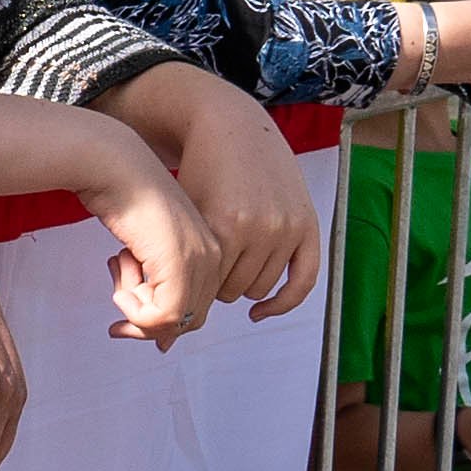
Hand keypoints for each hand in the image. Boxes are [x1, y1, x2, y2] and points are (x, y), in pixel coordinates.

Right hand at [86, 149, 209, 346]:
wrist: (112, 163)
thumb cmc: (123, 198)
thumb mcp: (147, 249)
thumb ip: (159, 286)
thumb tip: (163, 344)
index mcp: (213, 250)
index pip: (196, 310)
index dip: (156, 317)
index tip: (123, 299)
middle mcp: (214, 256)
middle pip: (188, 322)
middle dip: (145, 320)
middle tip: (117, 295)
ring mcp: (200, 258)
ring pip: (174, 321)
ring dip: (135, 308)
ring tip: (117, 268)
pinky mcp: (181, 261)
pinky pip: (163, 316)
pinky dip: (132, 307)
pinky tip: (117, 265)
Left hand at [155, 79, 320, 316]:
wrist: (232, 125)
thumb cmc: (199, 171)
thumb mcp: (183, 215)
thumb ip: (180, 266)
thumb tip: (163, 344)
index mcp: (222, 226)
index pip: (204, 288)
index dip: (187, 288)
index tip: (177, 284)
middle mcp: (260, 229)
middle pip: (230, 291)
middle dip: (212, 283)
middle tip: (201, 267)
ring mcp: (286, 227)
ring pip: (258, 288)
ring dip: (241, 283)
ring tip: (224, 262)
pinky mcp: (307, 224)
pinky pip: (303, 281)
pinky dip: (282, 302)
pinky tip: (260, 312)